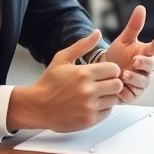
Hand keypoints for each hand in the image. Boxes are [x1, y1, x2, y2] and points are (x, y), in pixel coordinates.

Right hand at [8, 31, 122, 131]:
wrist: (37, 107)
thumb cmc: (49, 82)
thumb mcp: (62, 59)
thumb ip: (82, 45)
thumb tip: (97, 32)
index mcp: (83, 74)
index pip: (114, 69)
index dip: (111, 69)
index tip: (104, 72)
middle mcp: (88, 91)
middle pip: (117, 84)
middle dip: (112, 82)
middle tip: (103, 83)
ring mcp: (89, 107)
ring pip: (114, 99)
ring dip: (108, 95)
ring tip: (97, 93)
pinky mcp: (88, 120)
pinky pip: (108, 112)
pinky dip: (103, 108)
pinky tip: (92, 103)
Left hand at [102, 5, 153, 103]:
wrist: (104, 72)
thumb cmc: (118, 55)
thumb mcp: (124, 39)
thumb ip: (134, 26)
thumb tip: (140, 8)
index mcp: (145, 54)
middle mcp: (145, 70)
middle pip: (151, 67)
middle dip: (145, 64)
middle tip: (135, 61)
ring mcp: (140, 83)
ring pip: (142, 82)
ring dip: (134, 79)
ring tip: (124, 75)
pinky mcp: (132, 95)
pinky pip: (132, 96)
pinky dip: (127, 93)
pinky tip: (120, 90)